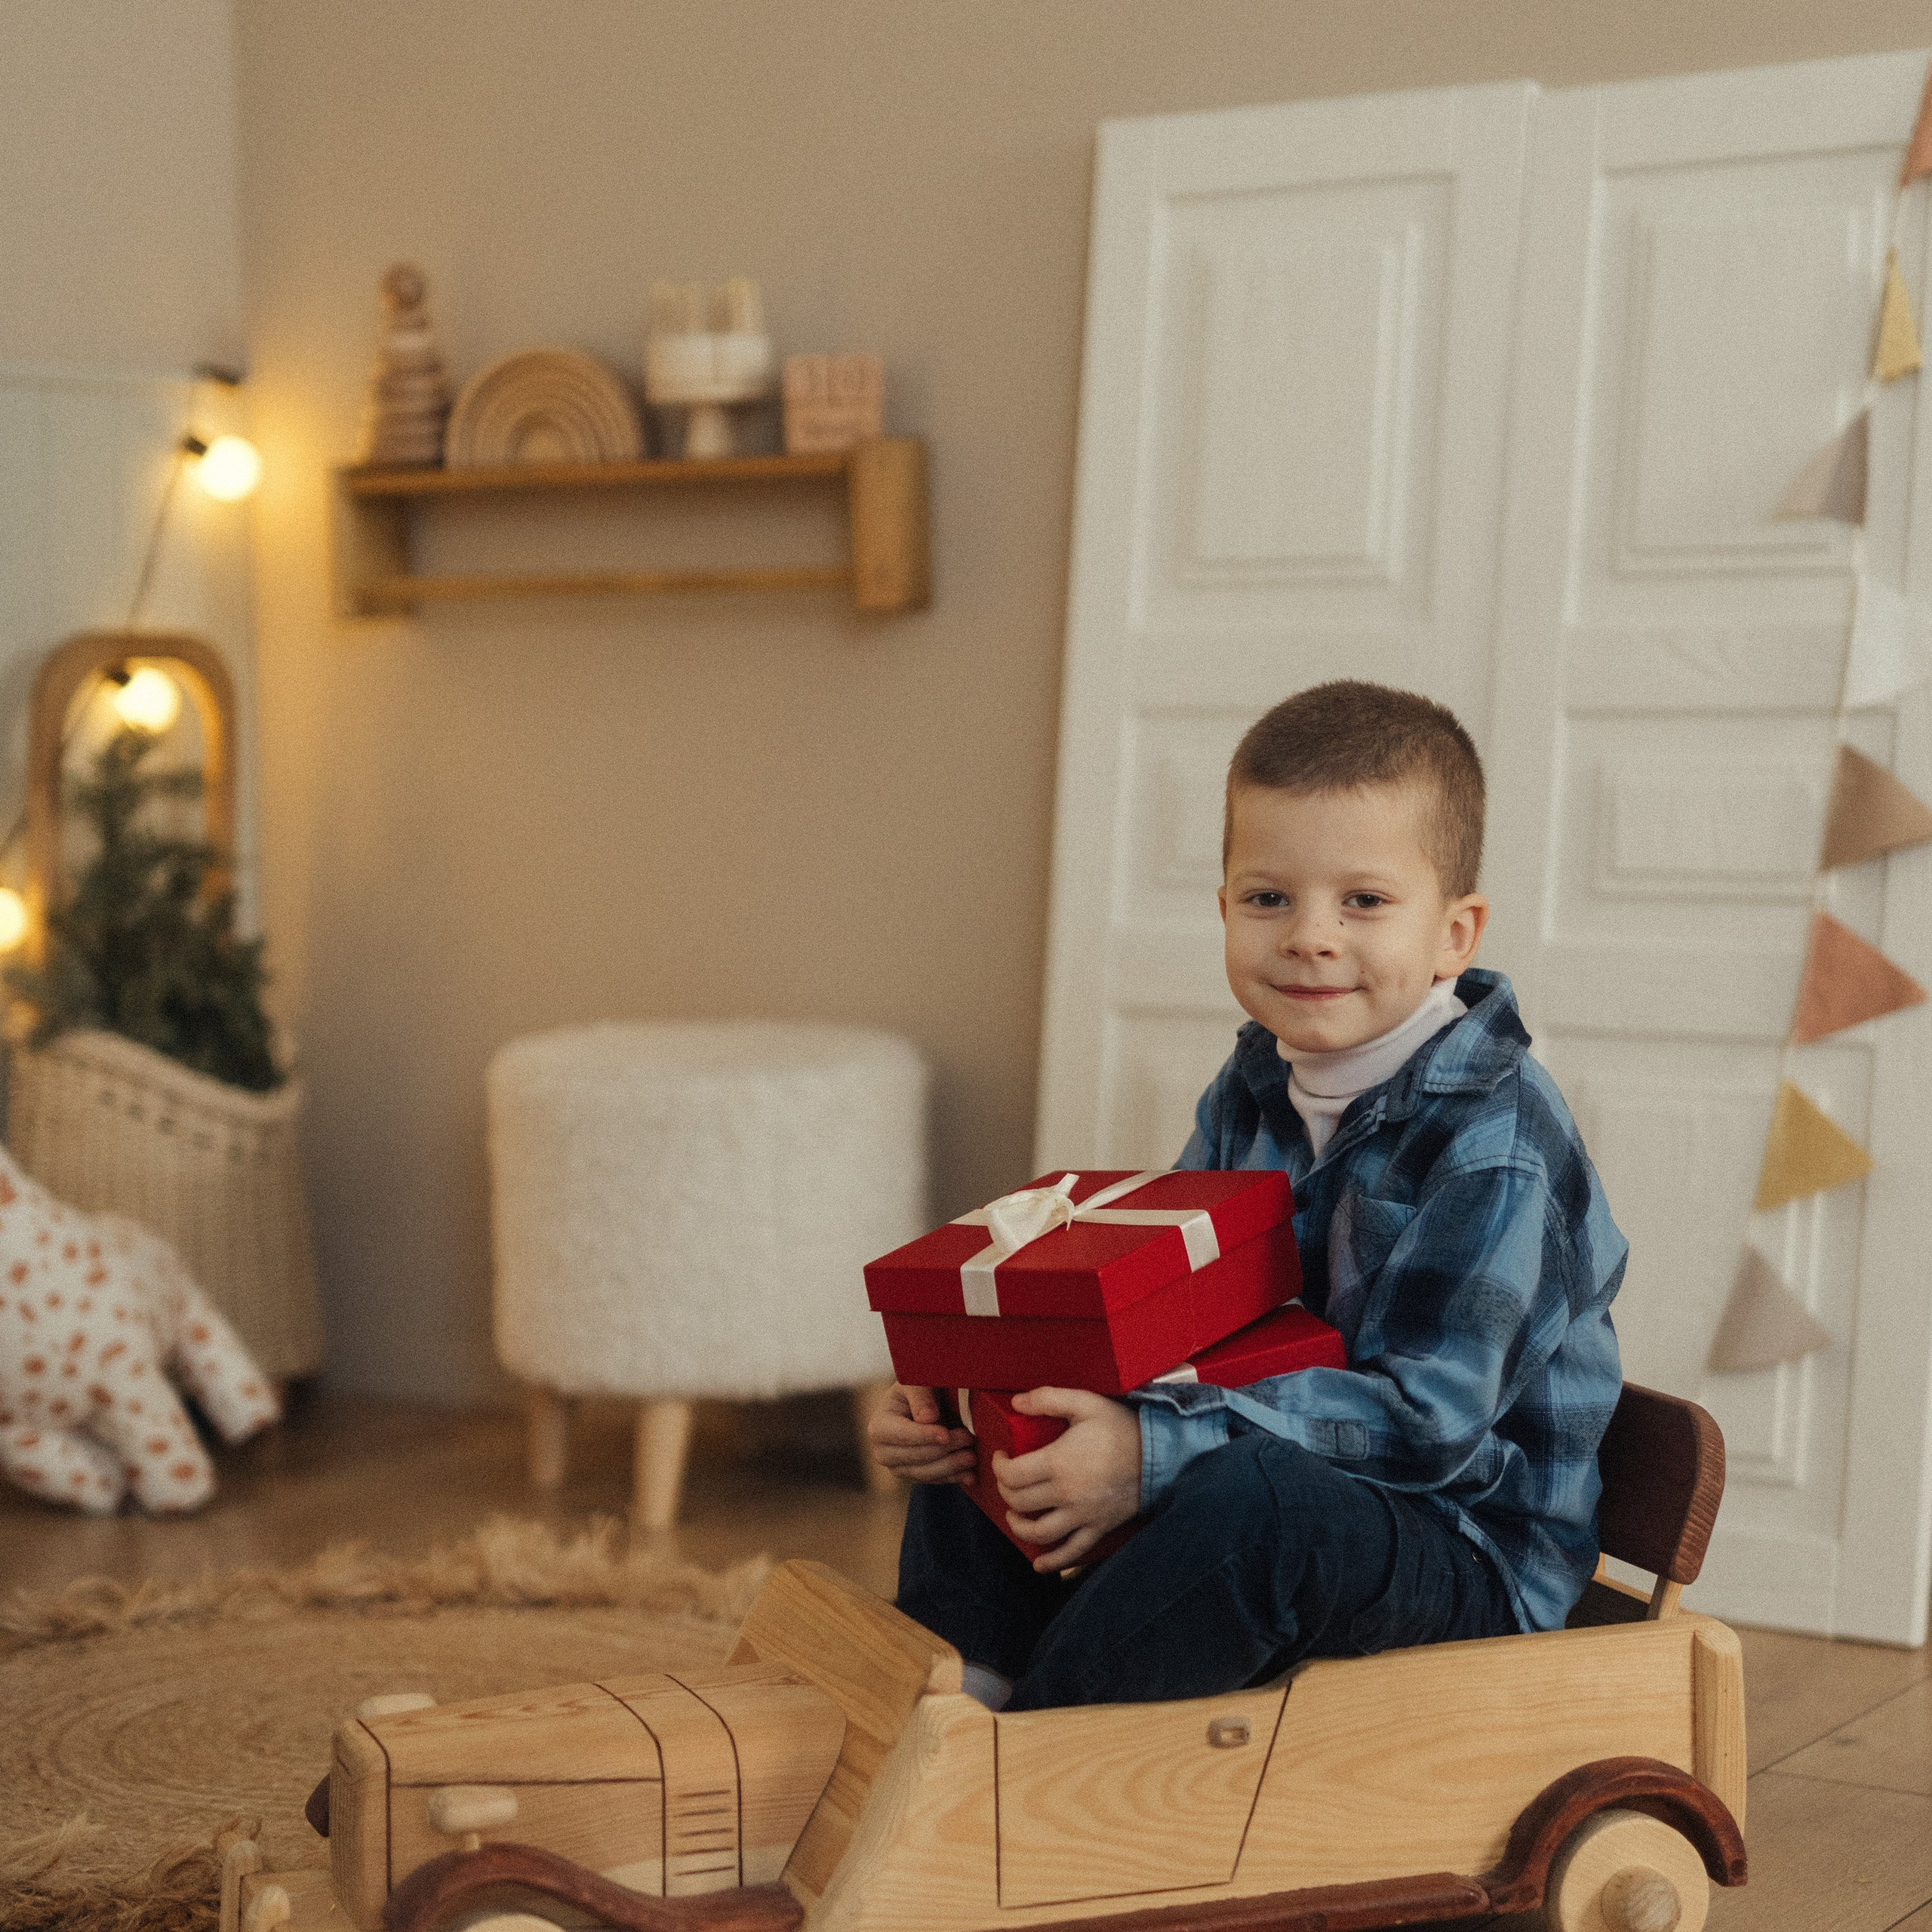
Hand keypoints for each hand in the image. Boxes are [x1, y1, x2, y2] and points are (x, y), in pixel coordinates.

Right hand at [867, 1384, 975, 1484]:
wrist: (921, 1406)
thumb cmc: (919, 1391)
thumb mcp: (917, 1384)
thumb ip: (920, 1396)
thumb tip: (927, 1418)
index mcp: (879, 1426)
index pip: (903, 1435)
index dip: (925, 1436)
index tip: (946, 1434)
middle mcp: (883, 1452)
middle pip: (916, 1456)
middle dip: (944, 1449)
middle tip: (969, 1438)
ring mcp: (898, 1468)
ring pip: (926, 1473)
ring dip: (952, 1466)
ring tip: (973, 1457)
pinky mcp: (914, 1477)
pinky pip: (935, 1481)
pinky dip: (954, 1477)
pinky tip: (971, 1475)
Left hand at [993, 1387, 1140, 1571]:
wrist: (1159, 1454)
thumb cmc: (1120, 1427)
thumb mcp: (1085, 1403)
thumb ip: (1048, 1398)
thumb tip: (1016, 1401)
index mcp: (1058, 1463)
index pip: (1012, 1475)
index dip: (998, 1466)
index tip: (1002, 1456)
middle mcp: (1066, 1494)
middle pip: (1019, 1503)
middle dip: (1005, 1491)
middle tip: (1008, 1479)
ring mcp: (1082, 1515)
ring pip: (1038, 1532)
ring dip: (1019, 1526)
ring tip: (1014, 1515)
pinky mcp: (1098, 1528)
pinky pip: (1071, 1552)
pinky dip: (1052, 1562)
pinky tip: (1039, 1565)